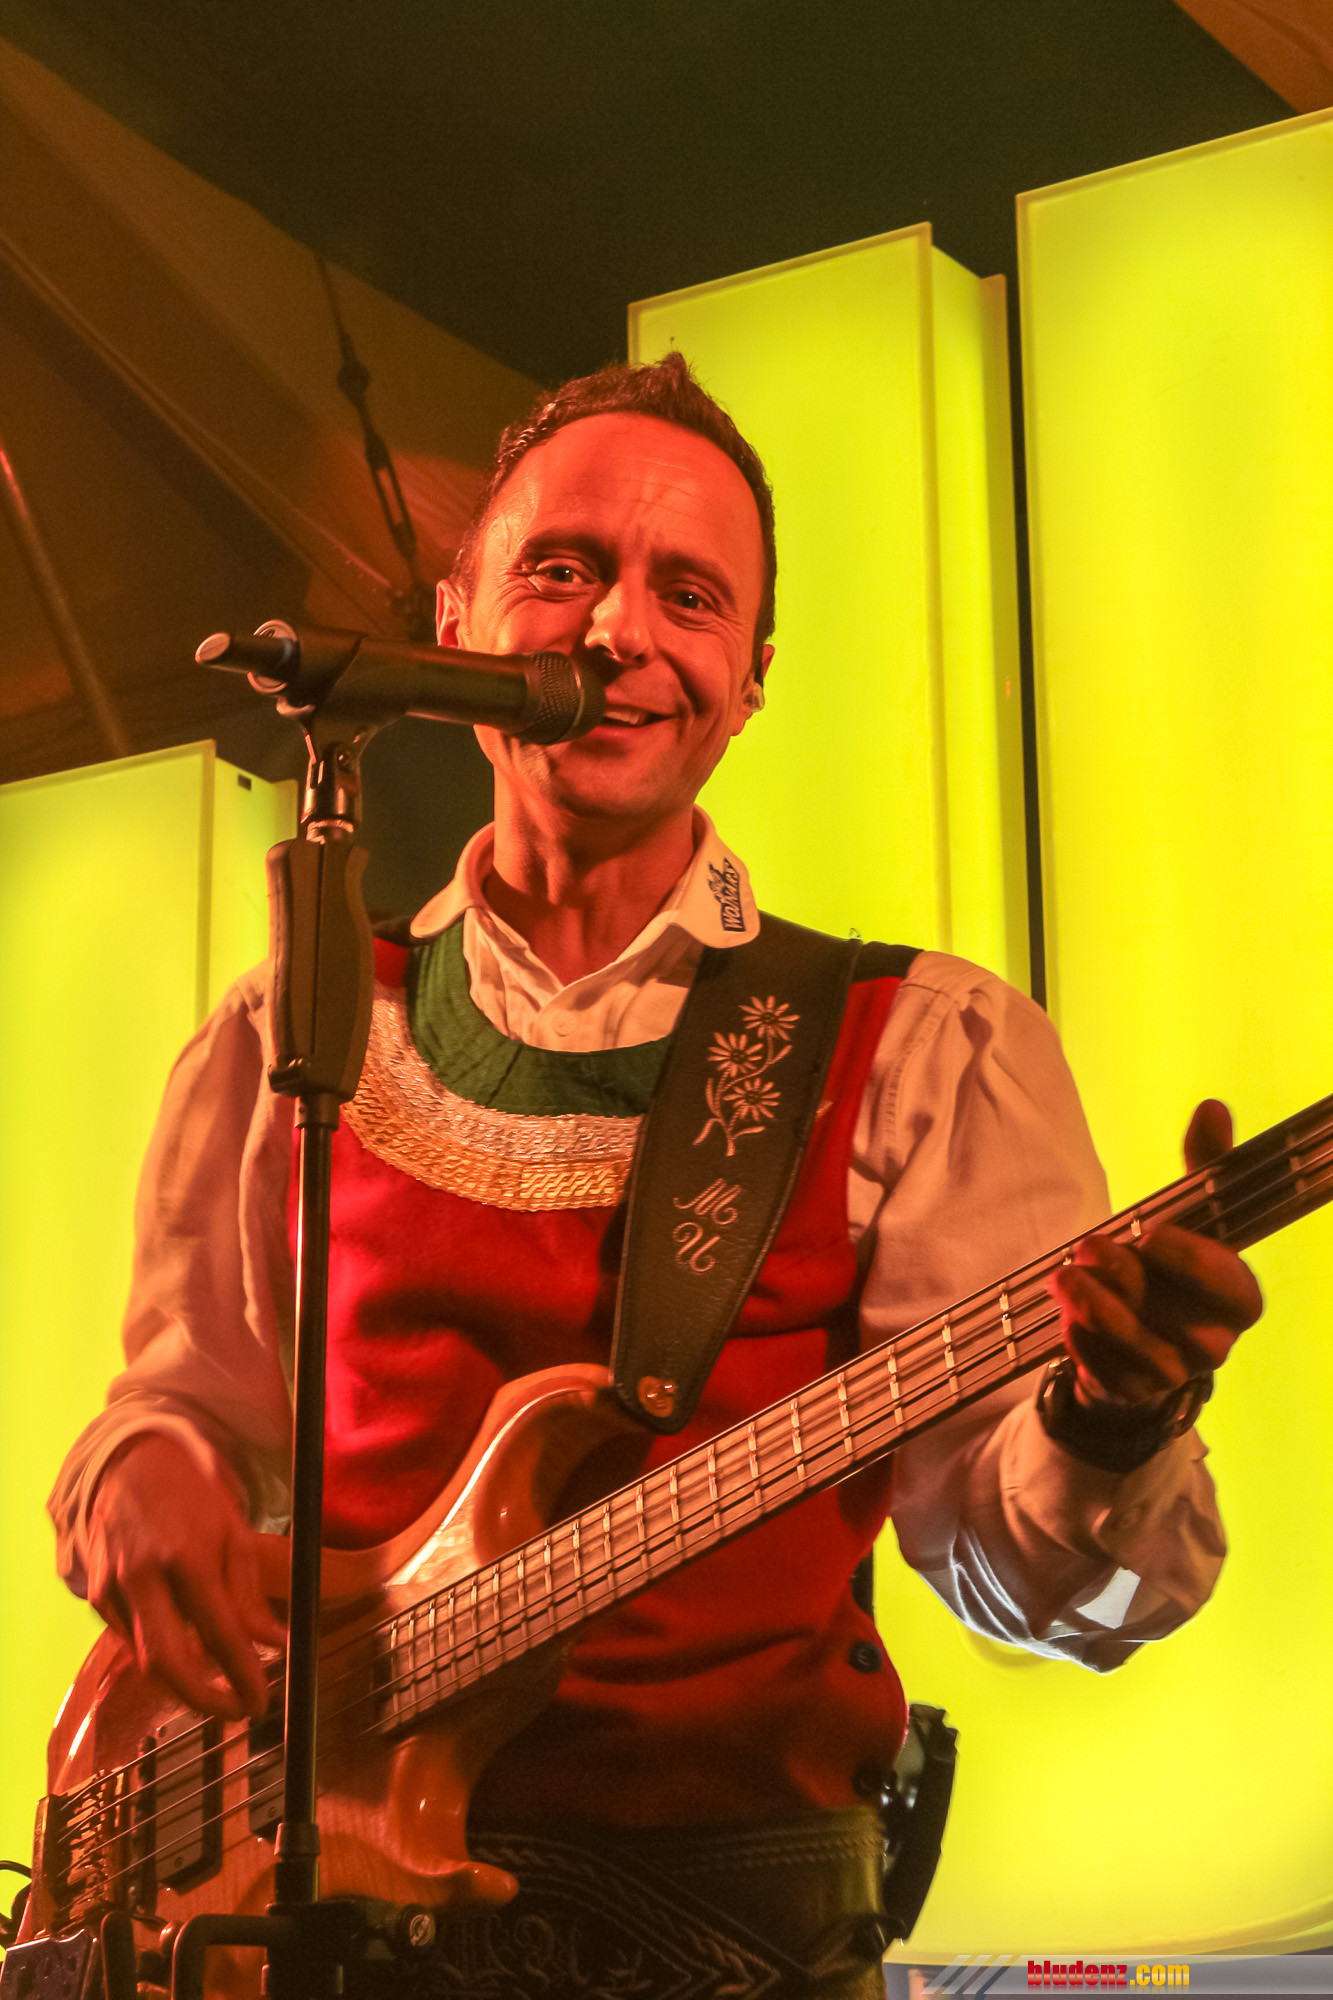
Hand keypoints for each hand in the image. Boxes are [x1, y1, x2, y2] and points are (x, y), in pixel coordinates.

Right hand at [86, 1434, 285, 1719]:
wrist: (129, 1466)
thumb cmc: (191, 1498)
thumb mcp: (234, 1534)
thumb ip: (250, 1595)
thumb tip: (275, 1644)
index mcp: (187, 1555)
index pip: (218, 1632)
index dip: (242, 1674)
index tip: (261, 1700)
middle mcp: (144, 1576)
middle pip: (166, 1663)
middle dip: (202, 1700)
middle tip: (235, 1712)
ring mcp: (113, 1588)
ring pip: (145, 1658)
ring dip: (182, 1681)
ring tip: (217, 1683)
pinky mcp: (96, 1596)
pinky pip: (130, 1639)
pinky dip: (159, 1650)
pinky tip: (180, 1643)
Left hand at [1048, 1100, 1262, 1410]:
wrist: (1135, 1334)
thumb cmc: (1167, 1266)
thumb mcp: (1186, 1212)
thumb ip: (1203, 1165)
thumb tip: (1212, 1107)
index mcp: (1236, 1296)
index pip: (1233, 1287)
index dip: (1195, 1263)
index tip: (1151, 1233)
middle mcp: (1215, 1341)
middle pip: (1181, 1320)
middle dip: (1130, 1282)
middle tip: (1087, 1247)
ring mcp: (1176, 1373)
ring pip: (1142, 1349)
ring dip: (1098, 1312)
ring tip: (1061, 1279)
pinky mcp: (1136, 1393)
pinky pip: (1110, 1375)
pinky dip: (1084, 1346)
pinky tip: (1065, 1321)